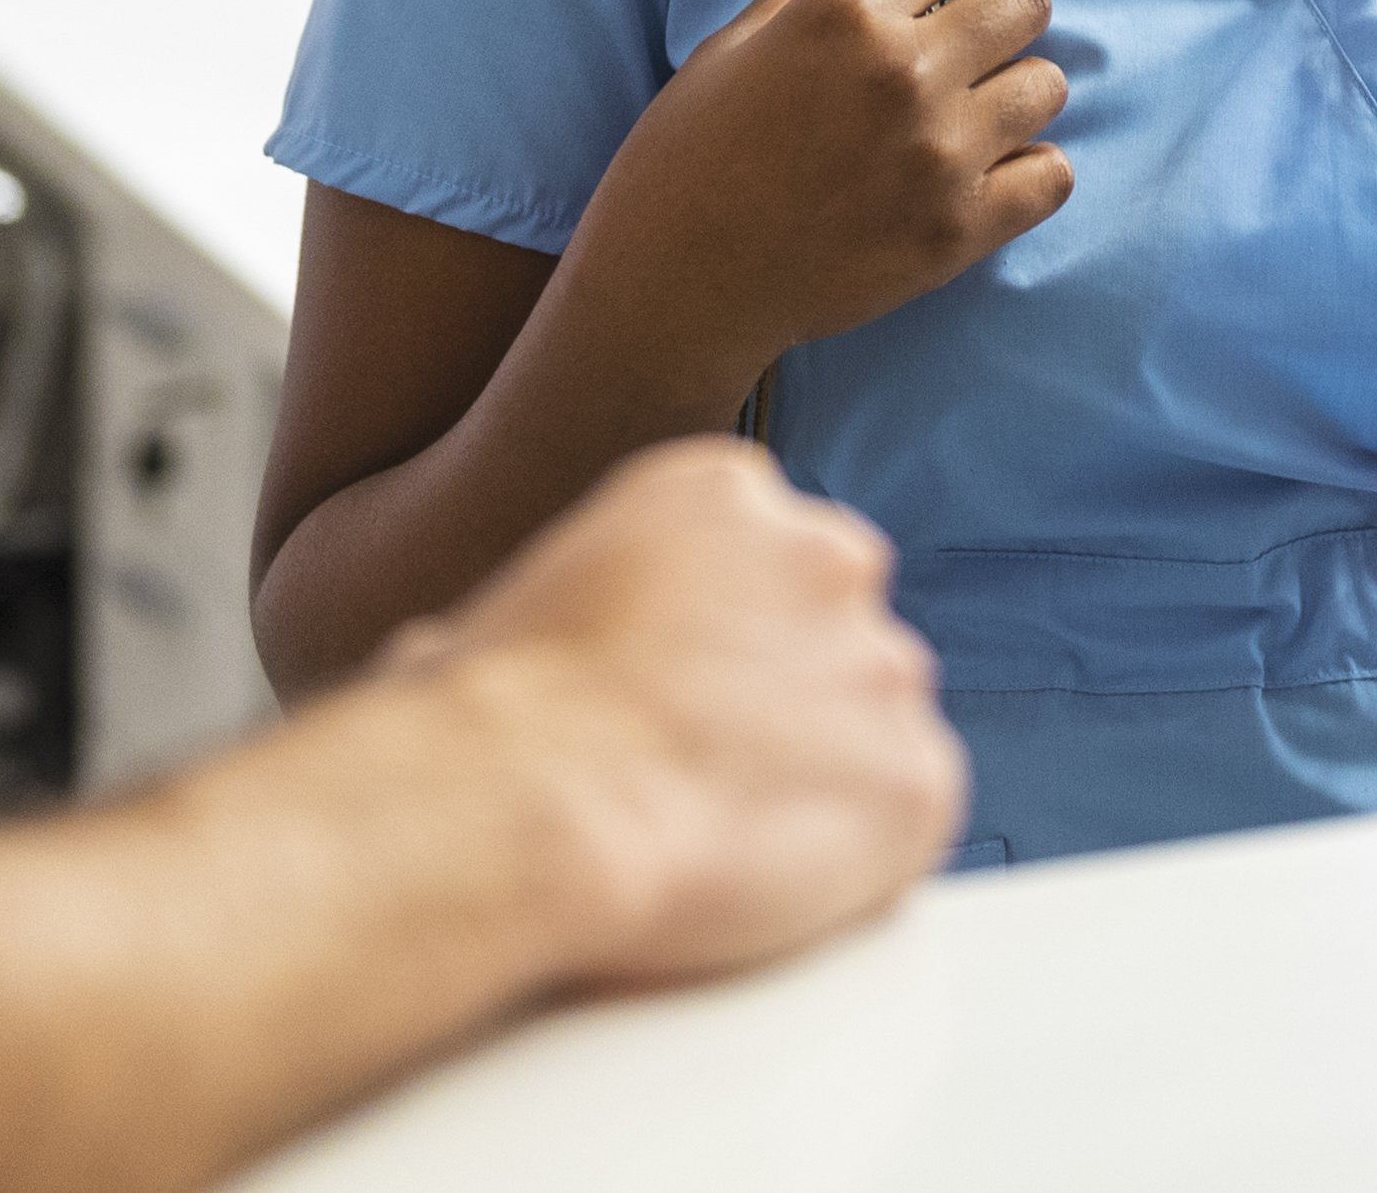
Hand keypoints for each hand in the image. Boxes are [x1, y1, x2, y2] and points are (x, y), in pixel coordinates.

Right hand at [392, 436, 963, 987]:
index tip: (686, 703)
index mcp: (725, 493)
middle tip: (709, 778)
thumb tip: (458, 658)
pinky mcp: (918, 780)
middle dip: (792, 705)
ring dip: (823, 784)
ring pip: (878, 733)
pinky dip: (857, 868)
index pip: (771, 563)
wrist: (523, 803)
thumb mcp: (502, 604)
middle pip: (841, 637)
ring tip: (718, 841)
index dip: (730, 647)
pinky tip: (762, 884)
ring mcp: (884, 667)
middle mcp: (828, 557)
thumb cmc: (480, 721)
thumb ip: (562, 614)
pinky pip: (907, 828)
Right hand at [567, 0, 1073, 376]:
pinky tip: (984, 172)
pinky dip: (1027, 170)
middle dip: (1002, 9)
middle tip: (968, 39)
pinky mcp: (959, 231)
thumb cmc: (685, 164)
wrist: (678, 289)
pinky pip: (1051, 176)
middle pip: (1027, 2)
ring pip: (1046, 87)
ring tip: (970, 112)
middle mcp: (906, 73)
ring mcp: (941, 155)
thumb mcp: (727, 53)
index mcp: (846, 15)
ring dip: (1014, 90)